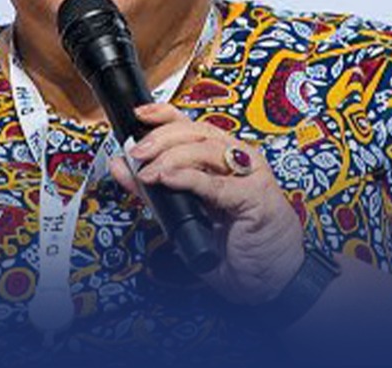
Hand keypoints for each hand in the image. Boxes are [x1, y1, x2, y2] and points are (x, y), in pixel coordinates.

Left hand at [109, 103, 306, 304]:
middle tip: (138, 152)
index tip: (139, 115)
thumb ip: (155, 189)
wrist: (269, 277)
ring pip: (207, 150)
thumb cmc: (236, 244)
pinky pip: (217, 183)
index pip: (192, 124)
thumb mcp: (184, 213)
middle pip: (197, 132)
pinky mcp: (256, 197)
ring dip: (172, 157)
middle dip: (162, 137)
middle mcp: (239, 160)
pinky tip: (170, 179)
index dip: (164, 114)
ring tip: (150, 172)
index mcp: (224, 158)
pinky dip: (189, 178)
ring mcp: (250, 176)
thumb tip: (122, 166)